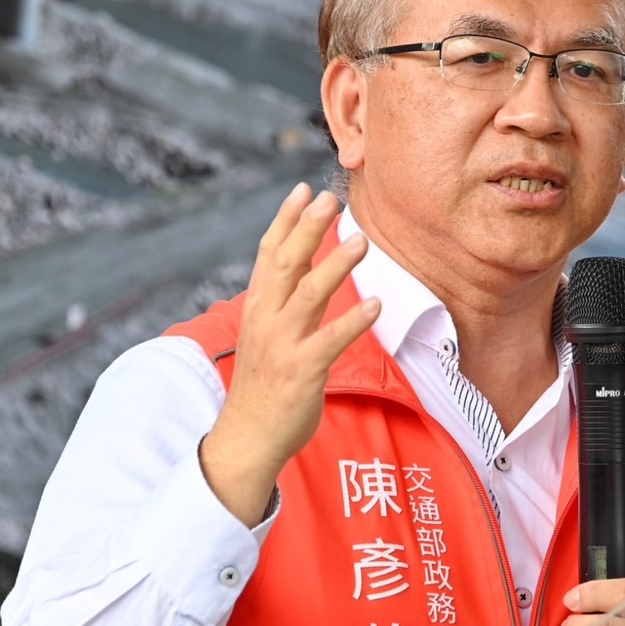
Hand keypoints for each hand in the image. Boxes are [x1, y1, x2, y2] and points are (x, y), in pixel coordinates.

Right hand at [200, 184, 379, 525]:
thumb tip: (304, 267)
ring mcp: (282, 344)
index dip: (286, 220)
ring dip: (335, 266)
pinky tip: (375, 304)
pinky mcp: (302, 370)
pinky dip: (352, 321)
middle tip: (330, 199)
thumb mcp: (268, 333)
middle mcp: (266, 318)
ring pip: (309, 295)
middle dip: (307, 229)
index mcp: (258, 306)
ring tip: (362, 241)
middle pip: (286, 263)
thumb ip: (286, 300)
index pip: (269, 253)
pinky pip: (330, 341)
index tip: (304, 189)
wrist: (248, 436)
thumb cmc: (265, 383)